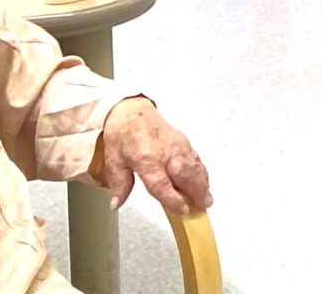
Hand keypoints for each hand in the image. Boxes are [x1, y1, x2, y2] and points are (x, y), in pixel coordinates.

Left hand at [96, 98, 210, 216]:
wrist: (131, 111)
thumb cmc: (122, 135)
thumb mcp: (114, 162)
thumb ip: (119, 184)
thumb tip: (116, 204)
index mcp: (146, 159)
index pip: (162, 184)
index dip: (173, 199)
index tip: (183, 210)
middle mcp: (165, 152)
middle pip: (185, 174)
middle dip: (197, 192)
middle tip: (203, 206)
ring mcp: (177, 145)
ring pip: (194, 166)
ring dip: (203, 183)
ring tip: (208, 198)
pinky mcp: (183, 141)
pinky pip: (195, 158)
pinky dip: (202, 171)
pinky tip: (204, 181)